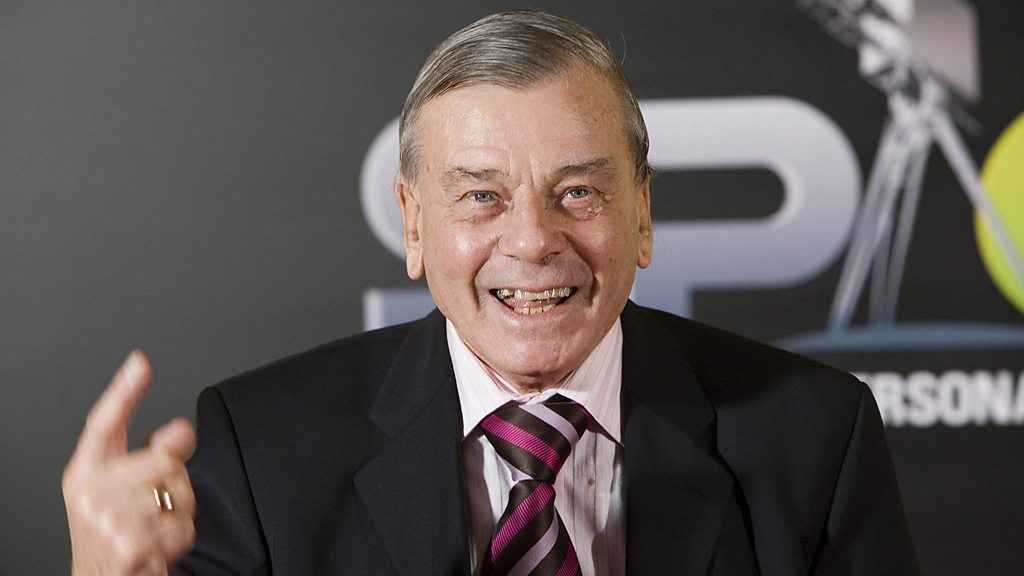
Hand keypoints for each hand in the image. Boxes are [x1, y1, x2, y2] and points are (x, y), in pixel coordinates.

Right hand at [63, 351, 196, 575]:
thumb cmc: (118, 535)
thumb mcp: (130, 491)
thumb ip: (156, 454)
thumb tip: (181, 429)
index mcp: (87, 472)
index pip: (104, 424)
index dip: (123, 392)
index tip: (141, 363)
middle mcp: (90, 493)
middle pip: (164, 459)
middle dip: (176, 483)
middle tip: (156, 508)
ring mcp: (106, 520)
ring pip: (178, 491)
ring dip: (181, 513)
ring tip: (156, 529)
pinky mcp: (128, 545)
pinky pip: (181, 526)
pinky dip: (181, 538)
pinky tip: (159, 548)